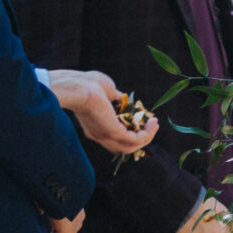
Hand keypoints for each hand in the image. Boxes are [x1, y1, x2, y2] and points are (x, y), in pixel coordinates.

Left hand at [41, 68, 157, 154]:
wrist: (77, 87)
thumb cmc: (87, 85)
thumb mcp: (106, 92)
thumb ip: (115, 98)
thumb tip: (123, 99)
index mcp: (95, 127)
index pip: (115, 138)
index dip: (131, 131)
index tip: (141, 119)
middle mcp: (99, 135)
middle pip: (124, 147)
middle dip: (142, 137)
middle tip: (152, 124)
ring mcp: (106, 136)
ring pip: (131, 147)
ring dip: (147, 137)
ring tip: (154, 124)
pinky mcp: (114, 133)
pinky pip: (136, 140)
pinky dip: (147, 133)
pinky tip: (152, 122)